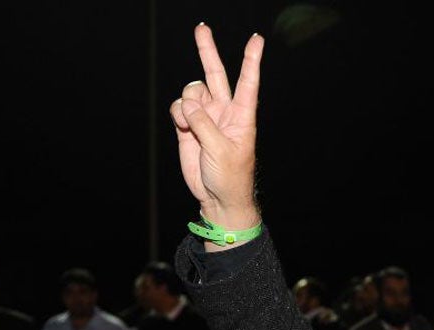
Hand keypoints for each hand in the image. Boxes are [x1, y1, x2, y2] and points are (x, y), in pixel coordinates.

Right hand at [169, 23, 263, 230]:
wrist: (217, 197)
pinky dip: (177, 112)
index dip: (251, 60)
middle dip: (207, 51)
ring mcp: (205, 117)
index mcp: (241, 116)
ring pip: (192, 91)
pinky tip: (181, 125)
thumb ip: (204, 124)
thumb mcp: (221, 150)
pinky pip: (179, 106)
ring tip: (189, 122)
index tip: (257, 40)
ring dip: (187, 101)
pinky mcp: (188, 126)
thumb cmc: (229, 177)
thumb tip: (188, 104)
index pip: (247, 82)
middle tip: (202, 27)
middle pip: (215, 74)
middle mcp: (224, 111)